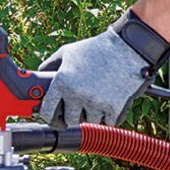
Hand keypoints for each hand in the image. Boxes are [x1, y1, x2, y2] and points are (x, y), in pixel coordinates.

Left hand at [36, 28, 153, 128]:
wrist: (127, 48)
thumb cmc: (97, 49)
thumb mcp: (68, 51)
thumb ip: (51, 64)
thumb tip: (41, 73)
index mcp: (62, 83)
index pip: (47, 112)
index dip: (49, 117)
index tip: (53, 117)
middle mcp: (77, 95)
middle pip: (69, 121)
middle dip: (74, 114)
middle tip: (80, 106)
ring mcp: (96, 104)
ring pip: (89, 120)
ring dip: (93, 113)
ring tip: (98, 96)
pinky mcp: (114, 108)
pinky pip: (107, 122)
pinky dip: (109, 114)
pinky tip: (110, 99)